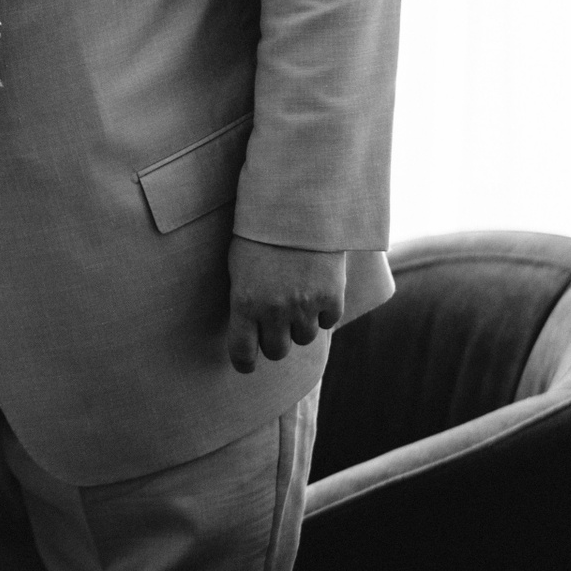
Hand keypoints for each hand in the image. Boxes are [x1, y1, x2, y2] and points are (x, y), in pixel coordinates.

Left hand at [226, 236, 344, 373]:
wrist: (298, 206)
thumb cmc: (260, 233)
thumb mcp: (239, 266)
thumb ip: (244, 299)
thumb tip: (247, 328)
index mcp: (245, 302)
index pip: (242, 352)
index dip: (244, 363)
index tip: (246, 365)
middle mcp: (275, 310)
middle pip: (277, 351)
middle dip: (274, 341)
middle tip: (275, 326)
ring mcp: (305, 305)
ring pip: (304, 338)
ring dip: (300, 325)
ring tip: (296, 299)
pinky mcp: (331, 297)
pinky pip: (327, 321)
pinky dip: (323, 312)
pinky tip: (316, 291)